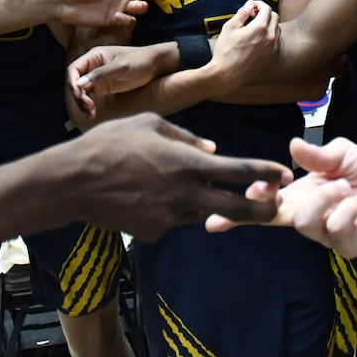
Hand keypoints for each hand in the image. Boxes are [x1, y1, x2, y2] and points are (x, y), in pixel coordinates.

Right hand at [68, 44, 169, 120]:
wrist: (155, 66)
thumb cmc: (139, 61)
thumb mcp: (120, 66)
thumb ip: (100, 74)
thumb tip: (79, 83)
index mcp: (94, 56)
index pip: (74, 69)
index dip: (72, 82)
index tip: (78, 95)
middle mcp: (92, 66)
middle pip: (75, 82)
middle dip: (78, 96)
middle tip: (88, 108)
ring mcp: (97, 77)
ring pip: (81, 92)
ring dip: (82, 103)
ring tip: (91, 114)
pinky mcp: (103, 87)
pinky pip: (89, 97)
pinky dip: (88, 106)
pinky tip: (92, 113)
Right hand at [71, 113, 291, 240]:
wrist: (72, 182)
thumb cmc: (109, 143)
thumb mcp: (150, 124)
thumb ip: (186, 137)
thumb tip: (212, 150)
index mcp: (187, 163)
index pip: (238, 170)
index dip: (265, 173)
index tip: (284, 175)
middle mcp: (184, 194)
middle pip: (235, 208)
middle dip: (261, 209)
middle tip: (276, 206)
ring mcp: (169, 217)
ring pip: (200, 212)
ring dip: (202, 202)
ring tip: (171, 183)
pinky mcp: (153, 232)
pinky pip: (173, 220)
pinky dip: (170, 209)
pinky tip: (145, 193)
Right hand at [207, 0, 279, 92]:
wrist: (226, 75)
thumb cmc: (225, 51)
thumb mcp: (230, 27)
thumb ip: (242, 13)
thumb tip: (251, 3)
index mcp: (259, 28)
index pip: (266, 8)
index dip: (259, 4)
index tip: (252, 7)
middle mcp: (270, 37)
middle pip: (274, 17)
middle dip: (265, 13)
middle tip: (253, 15)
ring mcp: (272, 49)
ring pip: (277, 29)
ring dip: (269, 24)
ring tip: (255, 27)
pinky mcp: (271, 57)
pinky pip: (276, 42)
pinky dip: (270, 36)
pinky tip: (258, 39)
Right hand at [208, 137, 356, 257]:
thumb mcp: (340, 153)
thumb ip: (316, 154)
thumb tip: (293, 146)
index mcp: (300, 196)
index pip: (263, 206)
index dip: (240, 210)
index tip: (215, 214)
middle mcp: (308, 217)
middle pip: (271, 219)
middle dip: (268, 202)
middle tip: (279, 184)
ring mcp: (327, 234)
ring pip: (303, 222)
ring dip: (323, 199)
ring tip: (343, 186)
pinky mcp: (349, 245)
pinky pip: (334, 230)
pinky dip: (345, 210)